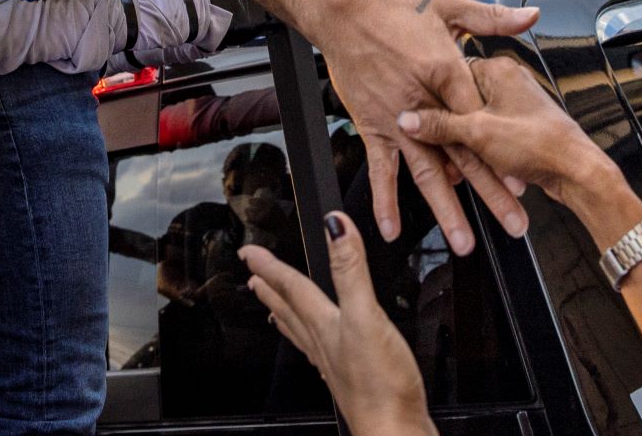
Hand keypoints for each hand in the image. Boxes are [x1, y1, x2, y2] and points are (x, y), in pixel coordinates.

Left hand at [240, 213, 436, 435]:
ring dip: (285, 315)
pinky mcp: (351, 379)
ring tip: (273, 309)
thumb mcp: (366, 315)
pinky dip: (312, 341)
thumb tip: (335, 226)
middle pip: (289, 310)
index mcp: (323, 324)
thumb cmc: (379, 385)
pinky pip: (320, 352)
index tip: (249, 251)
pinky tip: (320, 347)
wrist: (392, 432)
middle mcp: (323, 343)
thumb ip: (351, 270)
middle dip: (270, 289)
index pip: (290, 286)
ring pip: (301, 332)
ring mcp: (334, 364)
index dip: (270, 264)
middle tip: (252, 276)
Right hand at [319, 0, 537, 252]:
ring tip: (463, 241)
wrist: (343, 11)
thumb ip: (492, 18)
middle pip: (465, 157)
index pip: (484, 122)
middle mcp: (425, 103)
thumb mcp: (449, 7)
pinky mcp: (373, 126)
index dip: (505, 154)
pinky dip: (385, 200)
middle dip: (491, 194)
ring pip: (428, 171)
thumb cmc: (394, 7)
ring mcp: (397, 120)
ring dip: (446, 209)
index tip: (524, 181)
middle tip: (513, 224)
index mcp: (448, 72)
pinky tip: (391, 229)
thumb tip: (529, 16)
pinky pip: (381, 169)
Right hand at [397, 55, 621, 216]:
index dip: (431, 101)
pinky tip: (469, 171)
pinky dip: (476, 153)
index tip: (416, 119)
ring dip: (461, 147)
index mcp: (497, 70)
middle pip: (460, 102)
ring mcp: (511, 106)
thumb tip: (408, 119)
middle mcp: (505, 83)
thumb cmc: (539, 143)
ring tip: (452, 171)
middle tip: (432, 147)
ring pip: (472, 123)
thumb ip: (441, 125)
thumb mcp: (480, 132)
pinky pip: (486, 137)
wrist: (577, 171)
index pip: (451, 74)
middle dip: (445, 129)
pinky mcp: (516, 129)